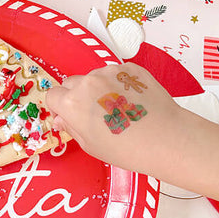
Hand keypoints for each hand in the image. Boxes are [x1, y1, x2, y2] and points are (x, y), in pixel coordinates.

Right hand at [46, 63, 188, 179]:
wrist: (166, 138)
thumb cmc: (127, 149)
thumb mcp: (90, 146)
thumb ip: (71, 127)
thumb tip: (61, 119)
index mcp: (72, 103)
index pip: (52, 95)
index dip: (58, 107)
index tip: (68, 116)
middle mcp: (88, 82)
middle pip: (71, 83)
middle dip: (76, 96)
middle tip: (93, 114)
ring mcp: (110, 72)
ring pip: (94, 77)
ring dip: (98, 89)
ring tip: (117, 109)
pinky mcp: (130, 68)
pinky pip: (116, 74)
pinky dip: (118, 84)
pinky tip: (131, 102)